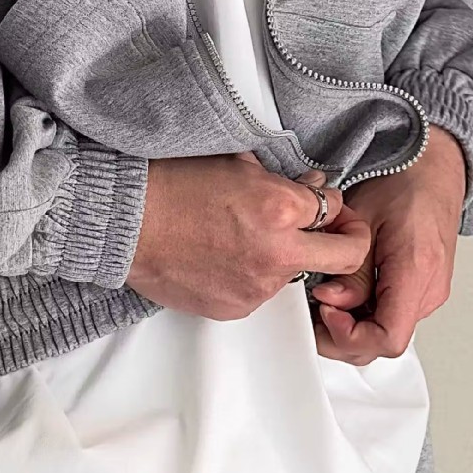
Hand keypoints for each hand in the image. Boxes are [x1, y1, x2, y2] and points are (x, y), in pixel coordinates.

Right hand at [127, 152, 371, 319]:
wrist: (126, 224)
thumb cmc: (173, 185)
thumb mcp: (236, 164)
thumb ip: (283, 179)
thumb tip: (312, 189)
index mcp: (282, 209)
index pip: (338, 210)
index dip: (334, 205)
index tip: (325, 205)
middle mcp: (278, 253)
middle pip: (345, 258)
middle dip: (345, 242)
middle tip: (332, 233)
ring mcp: (258, 287)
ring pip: (297, 275)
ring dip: (286, 258)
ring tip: (245, 239)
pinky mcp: (236, 308)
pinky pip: (261, 292)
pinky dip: (253, 276)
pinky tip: (223, 258)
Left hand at [308, 124, 467, 363]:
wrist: (434, 169)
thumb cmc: (404, 183)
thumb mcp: (363, 218)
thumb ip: (350, 268)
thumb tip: (332, 302)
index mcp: (416, 271)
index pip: (387, 338)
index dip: (349, 336)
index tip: (325, 310)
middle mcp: (429, 290)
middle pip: (383, 344)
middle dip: (341, 336)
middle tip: (312, 309)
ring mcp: (429, 294)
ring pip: (386, 334)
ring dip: (350, 327)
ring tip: (324, 298)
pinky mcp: (423, 291)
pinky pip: (392, 318)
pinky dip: (364, 316)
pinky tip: (343, 294)